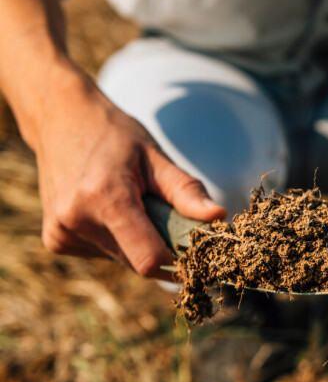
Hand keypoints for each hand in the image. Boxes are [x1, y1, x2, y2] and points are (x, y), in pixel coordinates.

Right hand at [29, 66, 225, 277]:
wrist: (59, 119)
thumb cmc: (114, 134)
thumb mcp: (155, 156)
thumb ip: (187, 192)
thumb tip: (219, 217)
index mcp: (104, 197)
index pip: (149, 260)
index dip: (178, 262)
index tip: (196, 253)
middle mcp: (76, 220)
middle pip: (138, 262)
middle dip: (160, 247)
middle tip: (162, 214)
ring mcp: (60, 232)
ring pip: (122, 260)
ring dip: (137, 242)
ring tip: (129, 203)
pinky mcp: (54, 240)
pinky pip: (103, 253)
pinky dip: (117, 239)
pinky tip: (107, 209)